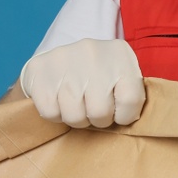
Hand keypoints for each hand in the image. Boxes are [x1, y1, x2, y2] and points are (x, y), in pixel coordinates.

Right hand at [19, 38, 145, 127]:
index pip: (131, 100)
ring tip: (77, 105)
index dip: (124, 116)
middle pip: (100, 112)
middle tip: (93, 109)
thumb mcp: (120, 76)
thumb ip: (130, 95)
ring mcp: (64, 59)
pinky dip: (55, 114)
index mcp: (120, 53)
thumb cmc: (97, 76)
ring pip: (75, 116)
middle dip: (97, 119)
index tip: (117, 114)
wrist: (56, 59)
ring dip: (76, 119)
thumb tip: (137, 124)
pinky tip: (59, 100)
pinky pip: (51, 112)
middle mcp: (93, 52)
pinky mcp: (39, 69)